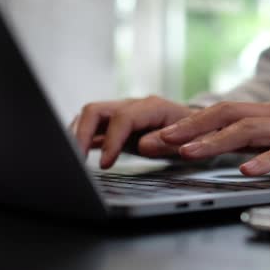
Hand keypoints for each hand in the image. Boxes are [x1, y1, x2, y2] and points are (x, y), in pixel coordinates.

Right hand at [71, 95, 195, 168]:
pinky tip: (77, 154)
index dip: (112, 140)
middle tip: (77, 159)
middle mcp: (133, 106)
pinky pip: (93, 127)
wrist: (196, 125)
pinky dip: (82, 139)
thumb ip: (166, 141)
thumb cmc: (195, 132)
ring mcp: (122, 113)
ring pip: (90, 116)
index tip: (106, 163)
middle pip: (96, 110)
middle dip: (81, 133)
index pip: (122, 118)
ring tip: (72, 158)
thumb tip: (143, 145)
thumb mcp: (190, 138)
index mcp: (152, 107)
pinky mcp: (116, 125)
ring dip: (77, 134)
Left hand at [159, 102, 269, 175]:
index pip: (220, 113)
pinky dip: (264, 160)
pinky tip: (246, 170)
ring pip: (249, 129)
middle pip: (226, 115)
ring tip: (189, 153)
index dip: (188, 123)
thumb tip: (219, 148)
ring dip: (216, 141)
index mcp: (265, 114)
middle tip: (161, 141)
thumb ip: (254, 141)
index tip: (160, 136)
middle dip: (190, 128)